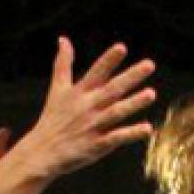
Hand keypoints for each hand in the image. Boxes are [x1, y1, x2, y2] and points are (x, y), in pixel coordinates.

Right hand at [15, 38, 155, 181]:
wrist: (42, 153)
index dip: (109, 60)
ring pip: (116, 112)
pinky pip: (116, 138)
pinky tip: (147, 129)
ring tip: (151, 94)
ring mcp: (93, 127)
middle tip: (149, 65)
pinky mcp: (96, 146)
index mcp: (79, 93)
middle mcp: (87, 107)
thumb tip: (63, 39)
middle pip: (112, 89)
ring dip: (134, 103)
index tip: (121, 48)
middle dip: (130, 77)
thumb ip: (63, 64)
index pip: (96, 72)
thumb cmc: (52, 120)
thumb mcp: (57, 89)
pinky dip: (131, 134)